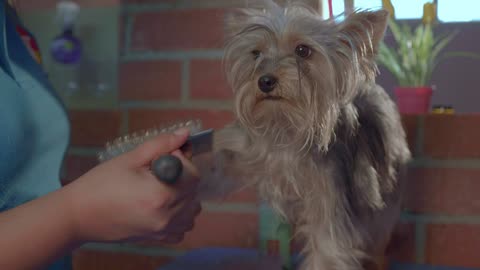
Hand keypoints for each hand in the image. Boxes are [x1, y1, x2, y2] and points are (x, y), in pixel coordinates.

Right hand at [63, 129, 200, 243]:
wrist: (79, 215)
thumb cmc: (100, 184)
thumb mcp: (130, 159)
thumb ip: (161, 145)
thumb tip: (184, 134)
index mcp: (160, 194)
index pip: (193, 175)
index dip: (182, 162)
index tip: (165, 158)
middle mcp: (166, 216)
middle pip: (194, 191)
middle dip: (182, 177)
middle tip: (158, 172)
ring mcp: (163, 230)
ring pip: (192, 210)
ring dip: (184, 196)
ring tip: (160, 188)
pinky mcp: (158, 238)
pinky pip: (183, 227)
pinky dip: (179, 216)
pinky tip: (162, 205)